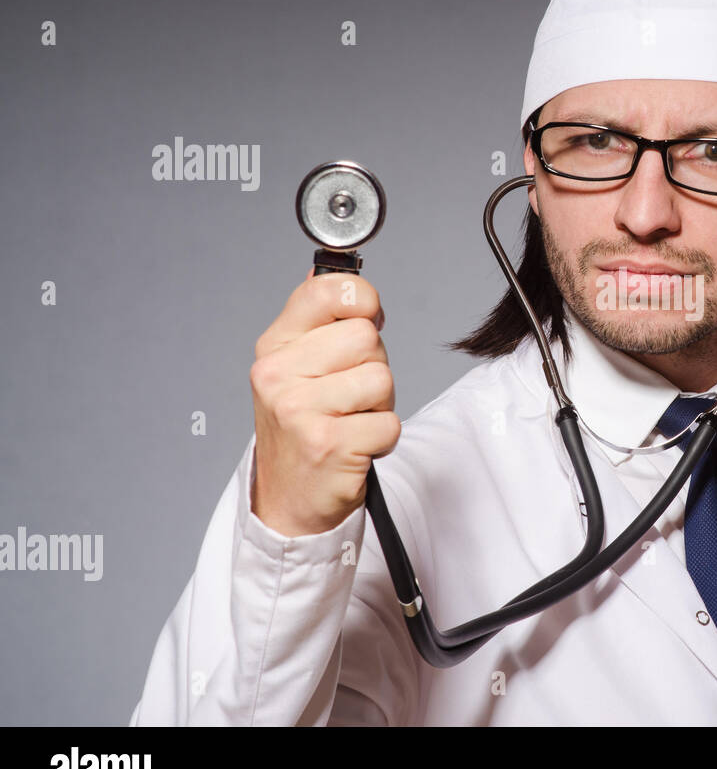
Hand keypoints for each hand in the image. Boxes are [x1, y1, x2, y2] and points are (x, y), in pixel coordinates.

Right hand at [249, 267, 399, 537]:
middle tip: (350, 395)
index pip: (326, 290)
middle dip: (373, 366)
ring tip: (350, 420)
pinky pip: (389, 423)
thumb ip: (317, 320)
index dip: (362, 299)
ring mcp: (299, 409)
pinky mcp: (326, 444)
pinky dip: (382, 439)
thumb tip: (330, 270)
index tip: (367, 314)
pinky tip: (355, 446)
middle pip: (367, 337)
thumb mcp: (298, 367)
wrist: (289, 498)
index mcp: (274, 346)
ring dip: (380, 405)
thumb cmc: (305, 426)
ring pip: (382, 378)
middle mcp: (278, 374)